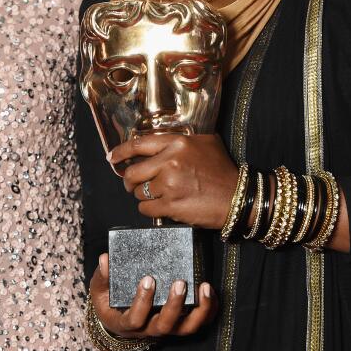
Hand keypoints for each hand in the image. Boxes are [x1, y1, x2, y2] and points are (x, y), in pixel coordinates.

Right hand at [88, 252, 217, 338]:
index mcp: (126, 323)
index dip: (142, 302)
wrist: (120, 317)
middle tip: (180, 282)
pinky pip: (198, 322)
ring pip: (185, 328)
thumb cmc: (109, 301)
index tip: (148, 279)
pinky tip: (210, 292)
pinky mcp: (179, 324)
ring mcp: (166, 328)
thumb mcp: (100, 290)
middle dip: (174, 305)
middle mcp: (148, 330)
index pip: (135, 319)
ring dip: (199, 310)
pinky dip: (208, 309)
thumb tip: (105, 259)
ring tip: (204, 287)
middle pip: (164, 326)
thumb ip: (102, 276)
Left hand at [109, 132, 238, 229]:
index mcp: (177, 143)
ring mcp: (169, 185)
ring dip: (143, 196)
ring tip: (156, 196)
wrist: (238, 197)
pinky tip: (161, 207)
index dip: (120, 152)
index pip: (138, 145)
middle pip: (132, 172)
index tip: (112, 157)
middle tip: (133, 185)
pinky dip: (150, 210)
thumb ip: (181, 140)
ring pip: (138, 192)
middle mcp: (170, 161)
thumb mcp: (205, 143)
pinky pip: (146, 209)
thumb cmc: (223, 169)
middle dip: (129, 181)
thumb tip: (158, 143)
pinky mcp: (171, 205)